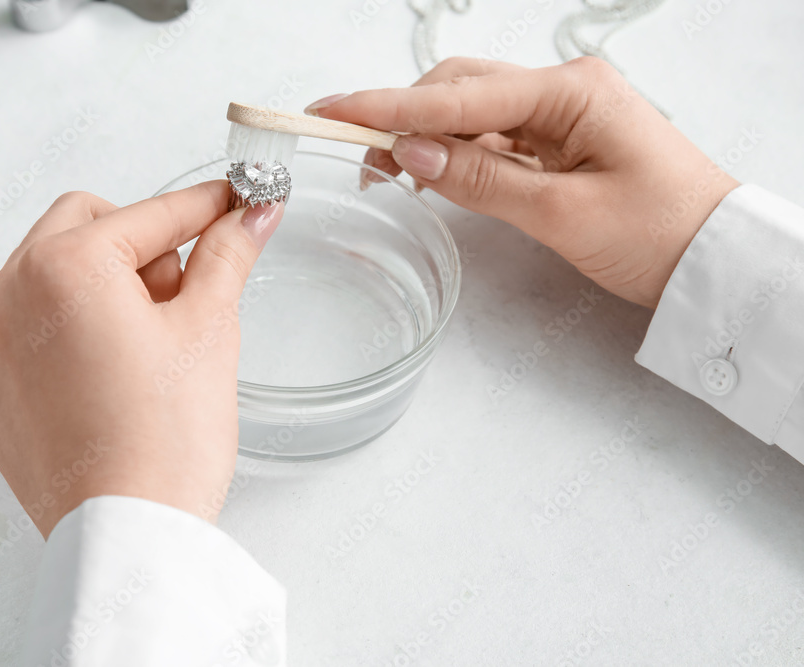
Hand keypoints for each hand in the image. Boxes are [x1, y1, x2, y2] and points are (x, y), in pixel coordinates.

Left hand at [0, 182, 281, 536]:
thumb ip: (226, 257)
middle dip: (140, 243)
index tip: (235, 204)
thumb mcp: (208, 330)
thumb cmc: (165, 439)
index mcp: (65, 267)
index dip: (204, 207)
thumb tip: (252, 216)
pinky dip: (71, 333)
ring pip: (52, 277)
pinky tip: (113, 377)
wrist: (127, 534)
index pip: (150, 214)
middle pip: (84, 227)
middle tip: (185, 289)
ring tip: (151, 344)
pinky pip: (30, 332)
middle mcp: (11, 296)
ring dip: (103, 286)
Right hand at [305, 57, 738, 307]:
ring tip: (381, 169)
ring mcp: (561, 114)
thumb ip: (482, 179)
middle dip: (400, 118)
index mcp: (569, 92)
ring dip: (425, 137)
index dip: (387, 107)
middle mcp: (563, 90)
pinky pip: (494, 137)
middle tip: (351, 153)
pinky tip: (429, 172)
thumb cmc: (659, 234)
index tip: (330, 110)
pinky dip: (456, 153)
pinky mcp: (560, 140)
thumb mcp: (562, 213)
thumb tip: (410, 153)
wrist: (713, 261)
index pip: (457, 97)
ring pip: (471, 113)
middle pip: (459, 91)